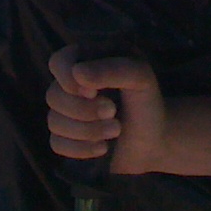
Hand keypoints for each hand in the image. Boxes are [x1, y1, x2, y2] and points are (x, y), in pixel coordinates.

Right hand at [46, 47, 167, 175]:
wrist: (156, 140)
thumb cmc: (147, 102)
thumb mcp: (140, 78)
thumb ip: (113, 69)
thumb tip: (77, 72)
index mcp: (86, 61)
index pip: (58, 62)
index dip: (68, 79)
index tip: (93, 92)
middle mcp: (71, 85)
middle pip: (53, 96)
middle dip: (84, 109)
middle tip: (113, 112)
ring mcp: (66, 113)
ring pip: (54, 121)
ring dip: (87, 130)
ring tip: (116, 130)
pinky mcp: (67, 139)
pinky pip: (57, 143)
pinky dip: (80, 149)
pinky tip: (103, 148)